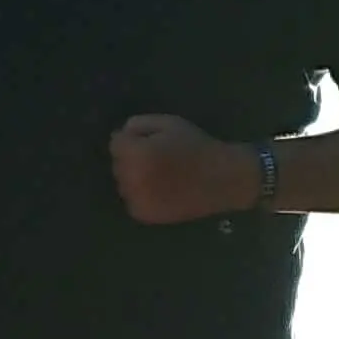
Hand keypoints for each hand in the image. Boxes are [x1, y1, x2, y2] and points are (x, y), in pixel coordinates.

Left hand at [110, 114, 257, 223]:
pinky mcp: (144, 214)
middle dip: (133, 160)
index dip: (133, 141)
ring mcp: (136, 199)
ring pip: (124, 183)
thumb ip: (139, 125)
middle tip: (159, 160)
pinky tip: (163, 192)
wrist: (223, 180)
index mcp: (136, 153)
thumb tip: (121, 135)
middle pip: (118, 164)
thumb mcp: (170, 124)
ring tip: (162, 177)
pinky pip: (132, 201)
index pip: (116, 143)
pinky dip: (143, 196)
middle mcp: (131, 178)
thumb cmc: (197, 147)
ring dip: (136, 178)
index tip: (153, 144)